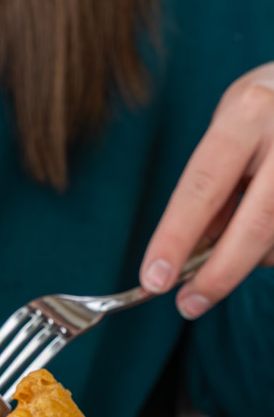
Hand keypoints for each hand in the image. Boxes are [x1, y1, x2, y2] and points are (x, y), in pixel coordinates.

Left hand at [141, 62, 273, 317]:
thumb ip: (214, 185)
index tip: (154, 280)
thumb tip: (195, 252)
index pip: (202, 187)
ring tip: (238, 241)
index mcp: (248, 113)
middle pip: (255, 223)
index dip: (176, 238)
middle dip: (218, 275)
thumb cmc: (268, 111)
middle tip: (188, 304)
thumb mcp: (231, 127)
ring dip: (252, 257)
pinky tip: (266, 233)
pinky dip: (273, 248)